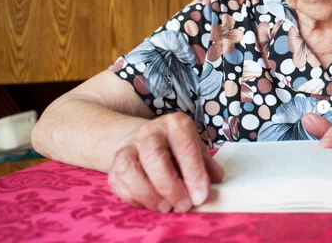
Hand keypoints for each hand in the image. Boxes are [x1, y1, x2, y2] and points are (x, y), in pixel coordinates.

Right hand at [107, 112, 222, 212]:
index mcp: (176, 124)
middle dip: (170, 186)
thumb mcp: (195, 149)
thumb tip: (216, 180)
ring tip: (166, 207)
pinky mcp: (115, 164)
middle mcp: (150, 132)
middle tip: (183, 205)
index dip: (194, 174)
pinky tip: (151, 204)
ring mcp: (129, 146)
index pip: (185, 147)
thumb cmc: (176, 148)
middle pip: (154, 157)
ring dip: (149, 195)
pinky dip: (135, 199)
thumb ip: (206, 165)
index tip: (200, 196)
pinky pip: (119, 184)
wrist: (145, 139)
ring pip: (131, 170)